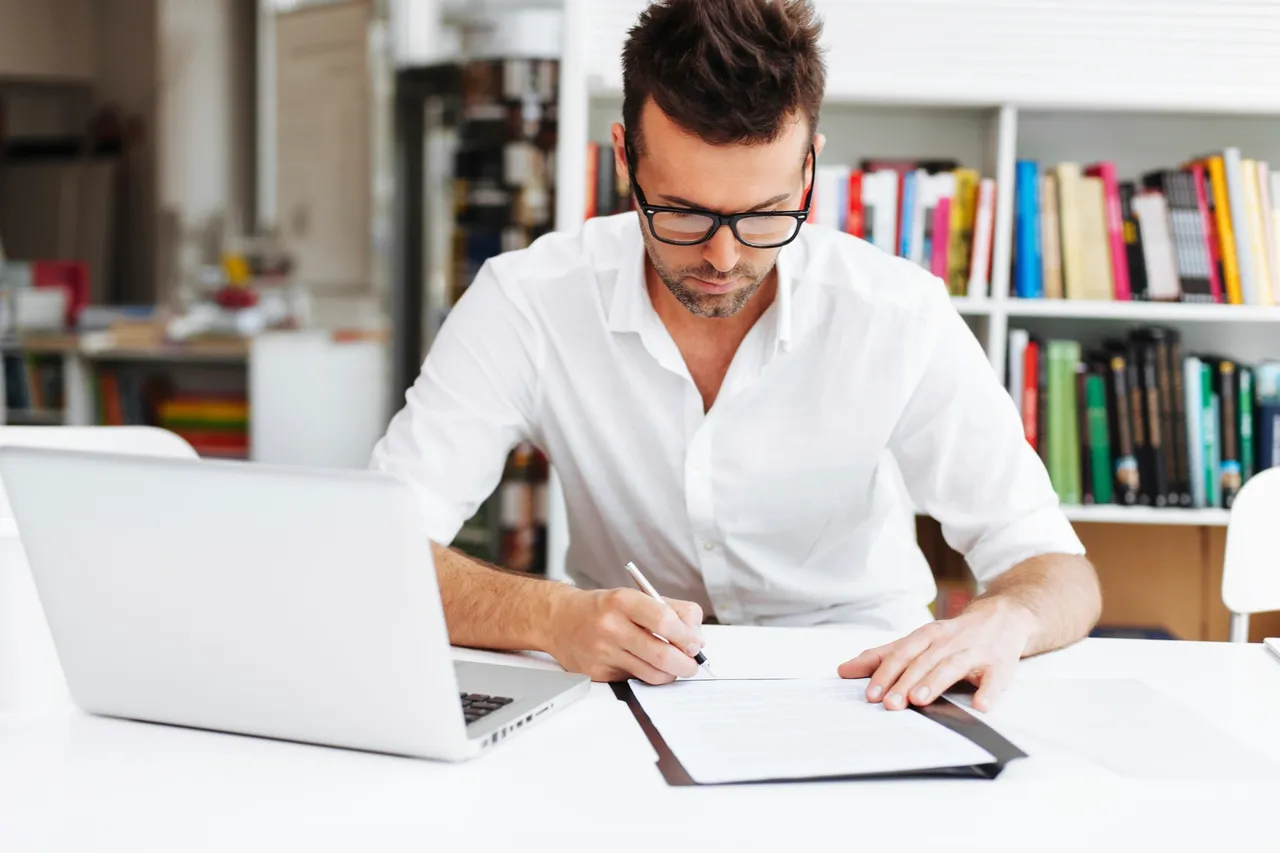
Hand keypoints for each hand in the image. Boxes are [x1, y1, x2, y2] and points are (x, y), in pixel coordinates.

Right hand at [544, 587, 704, 684]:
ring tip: (674, 667)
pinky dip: (647, 676)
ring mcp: (602, 652)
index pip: (664, 620)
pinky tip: (644, 665)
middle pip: (661, 654)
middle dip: (686, 664)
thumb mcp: (636, 596)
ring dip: (671, 674)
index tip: (695, 644)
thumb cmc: (604, 608)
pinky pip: (634, 680)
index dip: (686, 636)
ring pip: (651, 674)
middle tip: (692, 664)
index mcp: (623, 601)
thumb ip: (671, 610)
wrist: (559, 619)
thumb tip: (696, 638)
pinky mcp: (597, 673)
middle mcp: (611, 626)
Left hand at [836, 597, 1036, 711]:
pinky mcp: (999, 665)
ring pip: (952, 666)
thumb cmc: (953, 635)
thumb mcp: (918, 640)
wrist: (1003, 616)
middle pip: (923, 661)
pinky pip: (994, 679)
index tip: (870, 693)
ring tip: (920, 699)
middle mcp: (948, 641)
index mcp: (927, 636)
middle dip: (905, 682)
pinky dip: (987, 692)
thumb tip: (845, 670)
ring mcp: (974, 652)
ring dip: (935, 682)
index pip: (901, 654)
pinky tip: (980, 706)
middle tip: (890, 704)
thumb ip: (884, 655)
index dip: (885, 673)